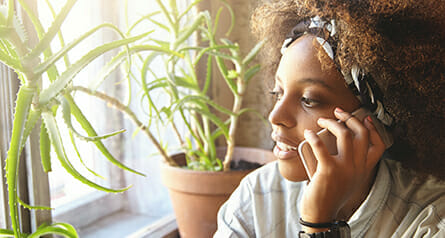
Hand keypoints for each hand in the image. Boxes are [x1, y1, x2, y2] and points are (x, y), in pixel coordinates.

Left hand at [299, 107, 384, 230]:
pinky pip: (321, 146)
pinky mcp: (328, 170)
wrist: (322, 214)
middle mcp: (358, 168)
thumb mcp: (348, 179)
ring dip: (332, 123)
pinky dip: (313, 136)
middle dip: (350, 118)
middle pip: (361, 134)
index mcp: (364, 170)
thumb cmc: (331, 195)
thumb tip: (340, 142)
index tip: (365, 118)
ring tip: (321, 121)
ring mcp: (344, 169)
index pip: (379, 145)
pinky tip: (308, 133)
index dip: (374, 129)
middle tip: (338, 112)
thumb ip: (350, 164)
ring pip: (345, 135)